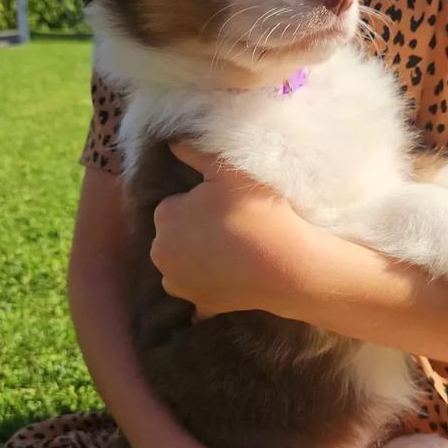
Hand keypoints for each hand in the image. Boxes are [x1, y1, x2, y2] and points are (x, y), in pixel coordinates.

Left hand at [151, 144, 314, 318]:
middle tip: (232, 226)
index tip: (225, 205)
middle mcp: (161, 253)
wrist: (286, 264)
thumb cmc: (257, 211)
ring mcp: (179, 284)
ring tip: (233, 251)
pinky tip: (225, 283)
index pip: (174, 204)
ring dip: (197, 259)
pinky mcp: (200, 305)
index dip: (200, 203)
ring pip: (182, 264)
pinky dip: (207, 289)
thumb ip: (194, 151)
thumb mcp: (228, 169)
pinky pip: (197, 297)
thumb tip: (171, 142)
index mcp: (165, 216)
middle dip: (194, 230)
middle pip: (175, 236)